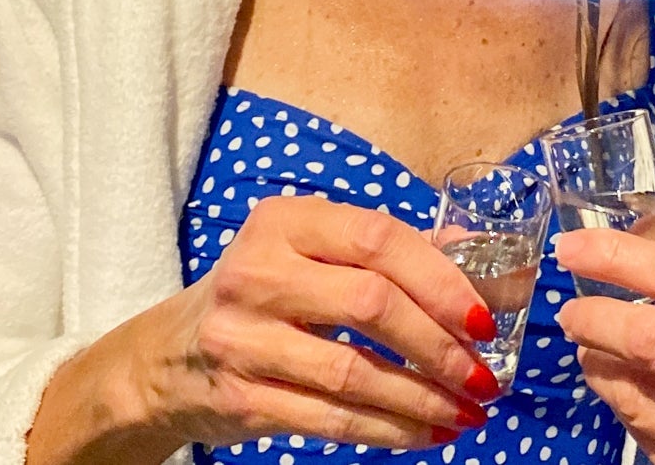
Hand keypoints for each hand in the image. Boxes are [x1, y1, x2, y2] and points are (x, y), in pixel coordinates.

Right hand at [31, 196, 501, 463]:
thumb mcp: (309, 251)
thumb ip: (385, 248)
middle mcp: (258, 273)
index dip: (440, 279)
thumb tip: (471, 249)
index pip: (379, 239)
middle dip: (440, 346)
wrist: (170, 355)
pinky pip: (331, 419)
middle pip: (370, 305)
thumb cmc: (265, 292)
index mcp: (285, 222)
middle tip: (484, 373)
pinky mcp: (242, 398)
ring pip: (354, 372)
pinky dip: (390, 430)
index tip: (483, 318)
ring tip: (469, 410)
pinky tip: (428, 432)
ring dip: (424, 398)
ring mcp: (245, 339)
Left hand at [554, 229, 654, 464]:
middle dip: (594, 318)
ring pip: (634, 397)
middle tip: (571, 310)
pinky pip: (644, 440)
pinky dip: (625, 409)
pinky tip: (629, 394)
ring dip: (600, 366)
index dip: (618, 258)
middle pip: (649, 341)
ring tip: (594, 349)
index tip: (573, 246)